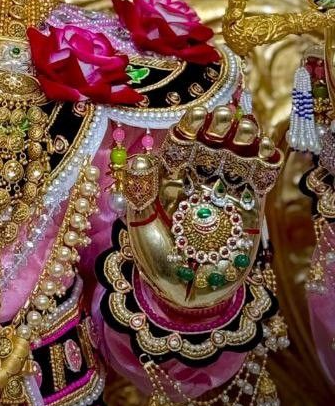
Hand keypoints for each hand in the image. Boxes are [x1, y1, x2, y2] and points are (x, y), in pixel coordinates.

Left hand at [124, 104, 281, 310]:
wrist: (187, 291)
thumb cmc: (157, 255)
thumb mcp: (141, 223)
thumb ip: (141, 191)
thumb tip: (137, 159)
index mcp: (170, 176)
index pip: (180, 144)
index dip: (189, 128)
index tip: (196, 114)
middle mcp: (198, 178)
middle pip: (210, 145)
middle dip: (218, 128)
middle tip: (226, 114)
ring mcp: (224, 192)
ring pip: (236, 158)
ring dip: (243, 140)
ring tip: (247, 125)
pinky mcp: (247, 209)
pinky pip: (257, 183)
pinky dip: (264, 166)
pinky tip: (267, 151)